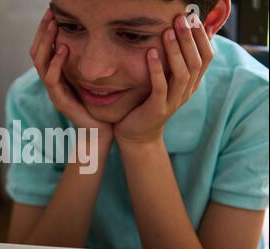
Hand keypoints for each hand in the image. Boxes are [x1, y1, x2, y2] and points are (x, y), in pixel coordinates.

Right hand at [30, 9, 113, 142]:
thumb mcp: (88, 78)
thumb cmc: (96, 104)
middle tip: (50, 14)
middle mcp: (51, 82)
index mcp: (56, 75)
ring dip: (46, 42)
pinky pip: (52, 79)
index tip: (51, 14)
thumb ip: (83, 63)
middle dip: (42, 32)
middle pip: (36, 53)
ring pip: (40, 63)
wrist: (99, 130)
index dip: (44, 32)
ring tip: (54, 25)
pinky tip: (63, 49)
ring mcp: (54, 92)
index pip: (42, 50)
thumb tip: (88, 39)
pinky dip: (56, 63)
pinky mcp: (60, 100)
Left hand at [114, 14, 213, 144]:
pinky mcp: (157, 109)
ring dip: (176, 52)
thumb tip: (180, 38)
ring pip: (182, 74)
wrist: (137, 134)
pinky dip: (156, 69)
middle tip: (181, 20)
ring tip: (167, 33)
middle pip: (195, 63)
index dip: (202, 39)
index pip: (206, 59)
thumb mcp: (165, 82)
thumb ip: (174, 65)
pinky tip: (151, 53)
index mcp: (190, 85)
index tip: (194, 20)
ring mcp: (173, 102)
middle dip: (189, 40)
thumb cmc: (149, 103)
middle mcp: (186, 93)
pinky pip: (160, 87)